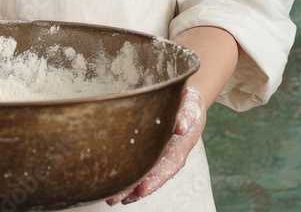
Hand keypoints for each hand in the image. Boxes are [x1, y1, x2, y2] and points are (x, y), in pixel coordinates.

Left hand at [106, 85, 205, 204]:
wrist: (186, 102)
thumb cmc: (189, 105)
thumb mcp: (191, 108)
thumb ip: (186, 116)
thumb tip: (180, 127)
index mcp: (179, 150)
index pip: (167, 168)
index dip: (155, 180)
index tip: (142, 190)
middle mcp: (167, 158)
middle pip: (150, 177)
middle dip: (133, 189)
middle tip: (116, 198)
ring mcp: (157, 156)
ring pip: (142, 175)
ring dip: (127, 187)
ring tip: (110, 198)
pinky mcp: (148, 151)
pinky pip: (137, 166)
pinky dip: (126, 176)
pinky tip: (113, 185)